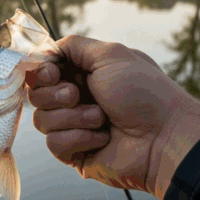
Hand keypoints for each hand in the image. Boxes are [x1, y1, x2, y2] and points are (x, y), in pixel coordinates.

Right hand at [28, 36, 199, 198]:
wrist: (164, 136)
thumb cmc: (143, 93)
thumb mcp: (110, 55)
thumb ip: (73, 45)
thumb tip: (45, 51)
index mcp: (83, 74)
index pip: (42, 71)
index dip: (40, 71)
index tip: (53, 72)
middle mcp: (76, 99)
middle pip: (35, 94)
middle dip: (54, 94)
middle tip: (77, 94)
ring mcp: (74, 127)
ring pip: (41, 120)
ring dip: (73, 117)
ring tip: (101, 118)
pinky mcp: (75, 153)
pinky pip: (54, 143)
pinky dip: (78, 138)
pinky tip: (101, 138)